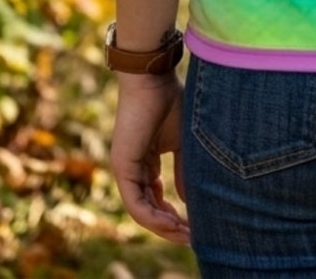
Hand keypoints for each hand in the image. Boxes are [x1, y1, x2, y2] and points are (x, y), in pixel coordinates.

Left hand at [110, 71, 188, 243]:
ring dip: (162, 227)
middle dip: (169, 226)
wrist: (153, 78)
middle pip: (148, 208)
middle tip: (191, 237)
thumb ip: (184, 171)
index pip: (156, 197)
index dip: (173, 214)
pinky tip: (171, 224)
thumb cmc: (171, 102)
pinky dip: (153, 217)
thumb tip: (188, 201)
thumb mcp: (183, 143)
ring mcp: (125, 169)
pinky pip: (135, 203)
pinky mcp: (122, 167)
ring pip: (141, 211)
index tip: (193, 224)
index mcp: (145, 161)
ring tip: (185, 234)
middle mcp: (132, 169)